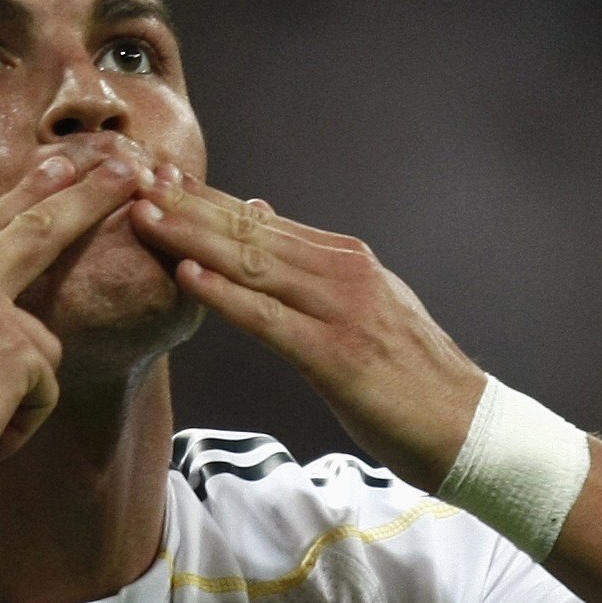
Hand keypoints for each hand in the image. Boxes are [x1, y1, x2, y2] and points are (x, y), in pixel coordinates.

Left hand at [129, 170, 486, 490]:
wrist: (468, 425)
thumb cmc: (412, 376)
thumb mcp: (368, 307)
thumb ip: (313, 268)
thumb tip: (261, 214)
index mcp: (347, 260)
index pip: (262, 221)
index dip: (206, 199)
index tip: (157, 177)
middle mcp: (342, 273)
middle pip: (250, 232)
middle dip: (187, 206)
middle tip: (133, 178)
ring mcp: (339, 310)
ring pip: (253, 264)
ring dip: (193, 238)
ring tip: (143, 216)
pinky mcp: (334, 355)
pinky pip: (268, 319)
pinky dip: (225, 295)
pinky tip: (187, 276)